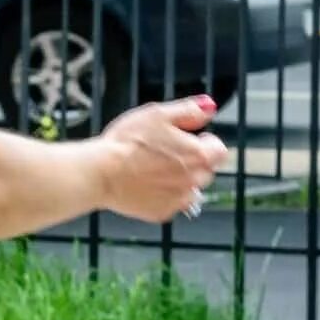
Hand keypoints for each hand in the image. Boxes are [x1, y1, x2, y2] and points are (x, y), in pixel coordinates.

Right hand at [98, 96, 229, 222]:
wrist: (100, 172)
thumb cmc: (126, 143)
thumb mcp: (158, 114)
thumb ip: (188, 110)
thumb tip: (208, 107)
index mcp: (198, 154)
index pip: (219, 149)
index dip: (205, 141)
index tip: (189, 139)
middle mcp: (193, 180)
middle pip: (205, 170)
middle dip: (192, 162)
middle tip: (165, 153)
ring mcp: (178, 200)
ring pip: (189, 190)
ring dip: (179, 181)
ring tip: (153, 170)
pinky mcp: (161, 212)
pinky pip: (170, 204)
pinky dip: (162, 196)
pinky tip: (144, 184)